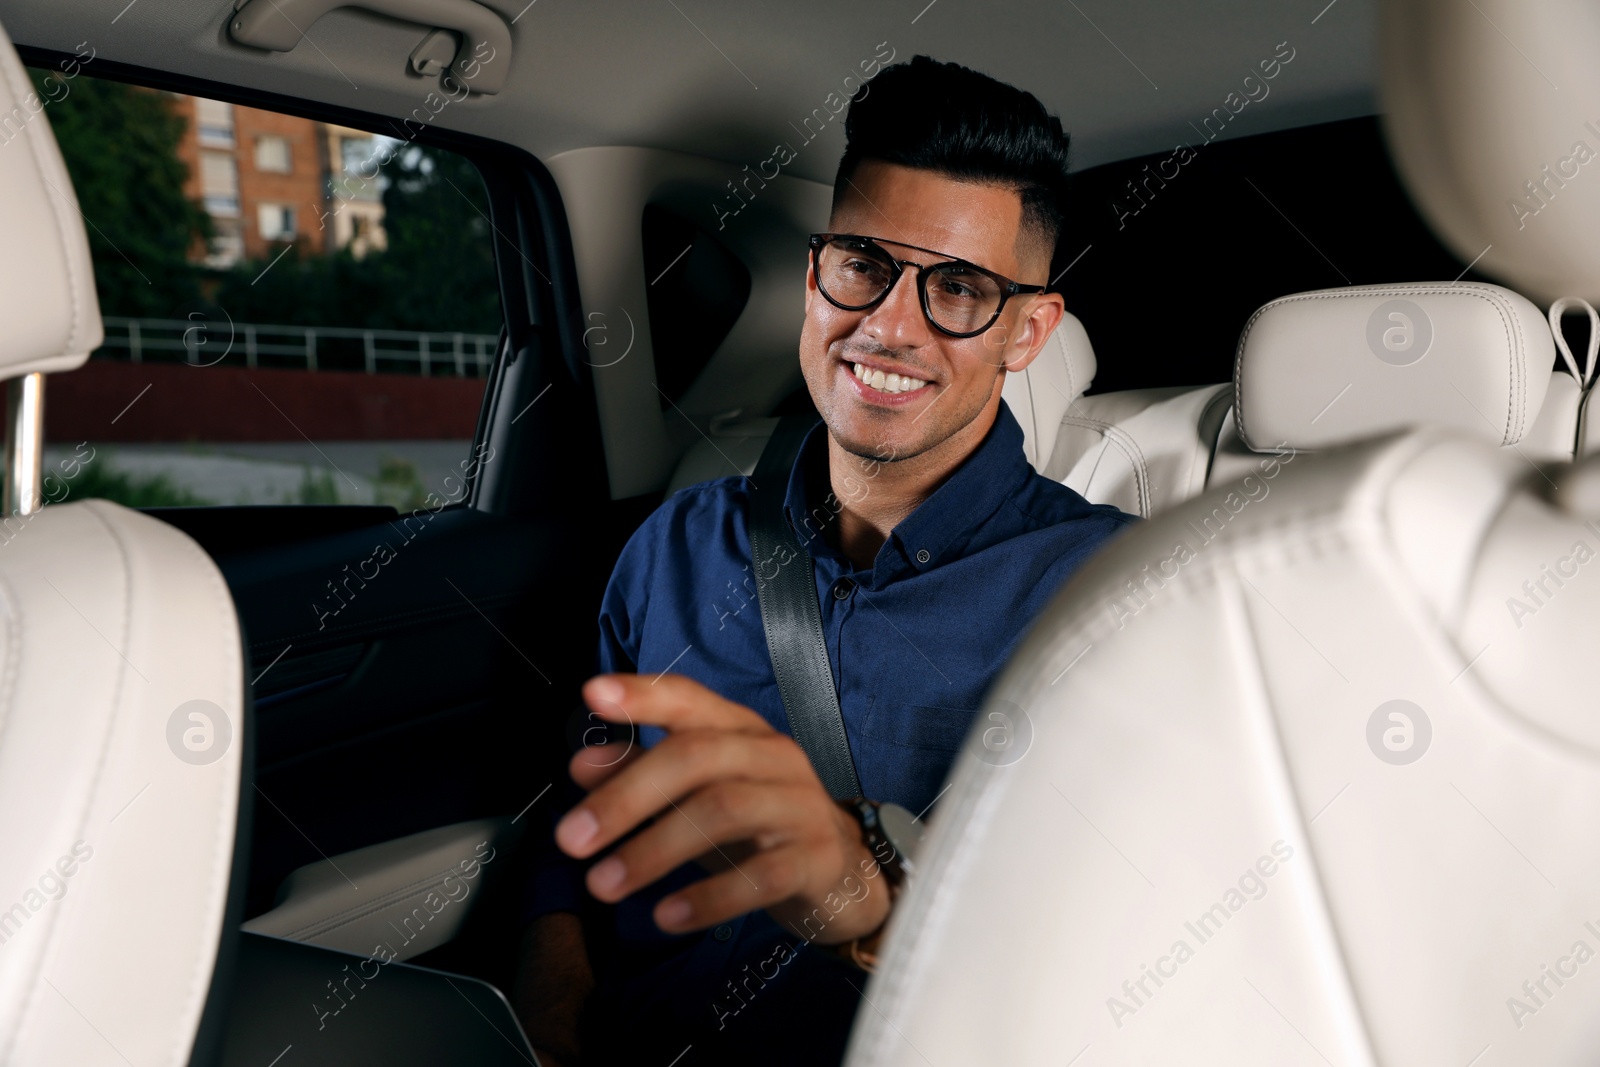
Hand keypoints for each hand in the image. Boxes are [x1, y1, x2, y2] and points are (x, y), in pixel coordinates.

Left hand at [554, 673, 891, 943]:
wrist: (844, 873)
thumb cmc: (758, 827)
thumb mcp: (696, 797)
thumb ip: (641, 776)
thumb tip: (582, 765)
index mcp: (739, 732)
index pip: (690, 701)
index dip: (644, 695)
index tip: (593, 695)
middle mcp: (772, 756)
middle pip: (696, 756)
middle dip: (627, 795)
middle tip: (570, 839)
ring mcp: (799, 804)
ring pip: (724, 810)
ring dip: (654, 849)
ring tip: (604, 884)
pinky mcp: (817, 858)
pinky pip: (761, 874)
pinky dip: (709, 897)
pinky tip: (666, 916)